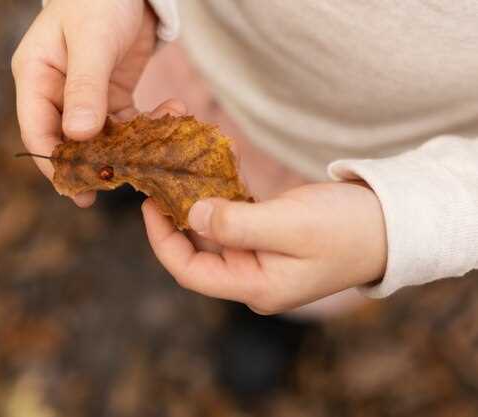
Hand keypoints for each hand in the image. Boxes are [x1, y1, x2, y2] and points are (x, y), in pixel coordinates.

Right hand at [12, 0, 156, 206]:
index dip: (54, 162)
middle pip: (68, 141)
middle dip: (91, 165)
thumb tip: (78, 136)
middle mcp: (57, 91)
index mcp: (36, 76)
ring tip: (154, 157)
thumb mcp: (92, 41)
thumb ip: (85, 87)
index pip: (37, 129)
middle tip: (113, 187)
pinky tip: (172, 120)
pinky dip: (146, 129)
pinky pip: (126, 123)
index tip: (76, 187)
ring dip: (127, 150)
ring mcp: (85, 96)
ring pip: (100, 138)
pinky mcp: (112, 95)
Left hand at [142, 181, 387, 313]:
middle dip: (178, 217)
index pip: (190, 272)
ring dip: (201, 202)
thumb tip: (191, 215)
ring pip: (216, 232)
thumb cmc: (346, 228)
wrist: (393, 224)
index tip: (149, 205)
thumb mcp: (290, 225)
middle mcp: (254, 278)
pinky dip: (225, 196)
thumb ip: (236, 223)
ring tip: (187, 168)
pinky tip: (218, 169)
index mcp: (255, 286)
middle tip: (164, 180)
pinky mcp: (272, 239)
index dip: (162, 241)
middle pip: (199, 251)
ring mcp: (263, 259)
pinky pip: (236, 219)